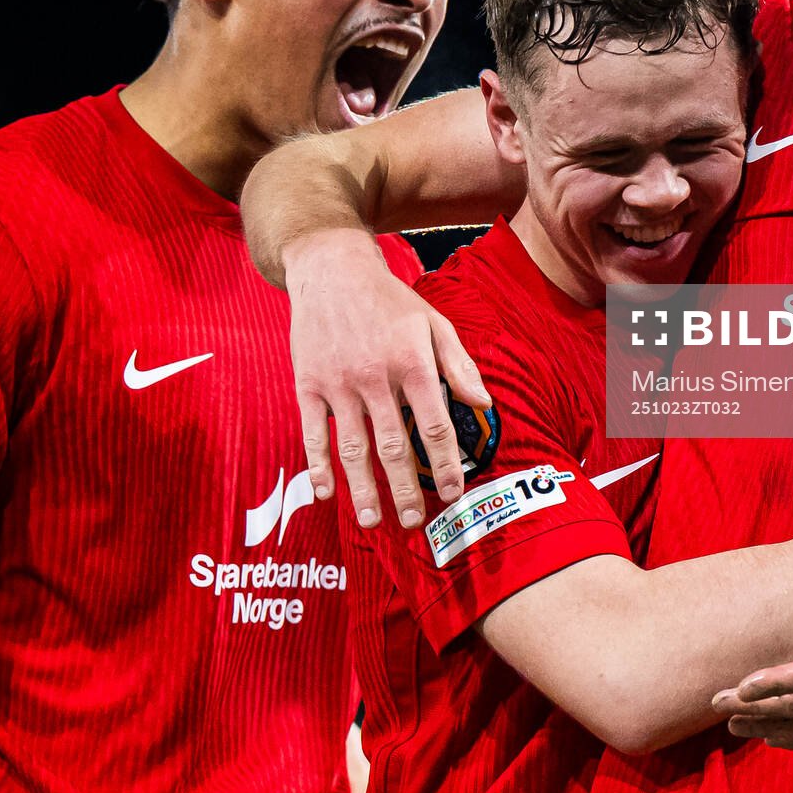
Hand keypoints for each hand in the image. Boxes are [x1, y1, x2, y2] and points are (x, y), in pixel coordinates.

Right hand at [286, 230, 488, 528]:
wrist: (331, 269)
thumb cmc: (388, 300)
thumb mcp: (433, 322)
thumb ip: (458, 365)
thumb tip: (483, 404)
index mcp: (412, 363)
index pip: (434, 426)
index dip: (445, 465)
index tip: (452, 493)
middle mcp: (376, 377)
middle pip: (394, 447)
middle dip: (405, 490)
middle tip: (413, 522)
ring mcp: (339, 383)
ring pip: (354, 448)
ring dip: (363, 490)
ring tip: (373, 521)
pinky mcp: (308, 384)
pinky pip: (314, 434)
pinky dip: (319, 467)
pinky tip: (326, 494)